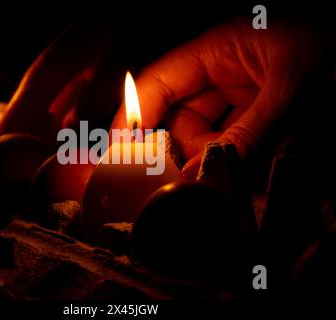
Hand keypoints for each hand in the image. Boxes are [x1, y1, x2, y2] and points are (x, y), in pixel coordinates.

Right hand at [111, 19, 325, 178]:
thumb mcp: (296, 94)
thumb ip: (246, 136)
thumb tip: (198, 178)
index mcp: (222, 49)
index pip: (160, 81)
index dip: (135, 116)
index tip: (119, 152)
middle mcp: (226, 74)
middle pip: (181, 118)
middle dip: (184, 151)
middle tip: (191, 181)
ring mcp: (243, 99)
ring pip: (208, 137)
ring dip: (215, 162)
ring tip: (233, 177)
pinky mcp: (261, 121)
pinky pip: (233, 146)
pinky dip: (235, 164)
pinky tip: (246, 176)